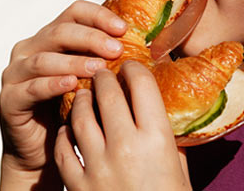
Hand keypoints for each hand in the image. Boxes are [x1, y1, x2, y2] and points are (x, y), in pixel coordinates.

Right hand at [0, 0, 126, 189]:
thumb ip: (102, 61)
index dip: (98, 16)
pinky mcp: (10, 98)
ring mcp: (15, 73)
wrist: (42, 151)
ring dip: (73, 61)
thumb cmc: (69, 111)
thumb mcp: (88, 81)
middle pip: (60, 31)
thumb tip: (139, 48)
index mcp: (49, 37)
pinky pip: (31, 87)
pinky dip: (52, 84)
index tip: (123, 28)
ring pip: (44, 58)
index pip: (74, 12)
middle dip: (91, 38)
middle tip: (116, 49)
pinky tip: (71, 85)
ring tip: (98, 68)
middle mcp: (29, 49)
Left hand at [54, 61, 191, 190]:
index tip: (130, 65)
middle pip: (106, 93)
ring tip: (84, 95)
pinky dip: (66, 132)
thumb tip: (160, 111)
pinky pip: (63, 146)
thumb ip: (169, 138)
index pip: (141, 86)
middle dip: (103, 76)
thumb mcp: (179, 170)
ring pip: (79, 114)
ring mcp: (98, 166)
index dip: (133, 68)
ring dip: (81, 99)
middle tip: (101, 72)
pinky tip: (71, 128)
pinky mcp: (78, 183)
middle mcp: (126, 147)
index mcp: (157, 141)